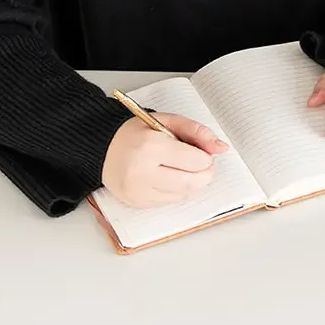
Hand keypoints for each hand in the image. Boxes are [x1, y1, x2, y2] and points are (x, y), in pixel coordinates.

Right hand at [101, 113, 229, 208]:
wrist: (103, 148)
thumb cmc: (136, 133)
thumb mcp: (168, 121)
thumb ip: (198, 132)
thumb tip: (222, 148)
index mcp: (151, 146)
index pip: (196, 161)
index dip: (206, 158)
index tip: (203, 153)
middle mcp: (142, 172)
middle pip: (192, 183)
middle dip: (205, 174)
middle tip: (203, 165)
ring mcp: (138, 191)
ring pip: (183, 195)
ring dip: (193, 183)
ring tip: (186, 169)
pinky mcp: (137, 203)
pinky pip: (169, 202)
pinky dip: (177, 191)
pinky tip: (171, 178)